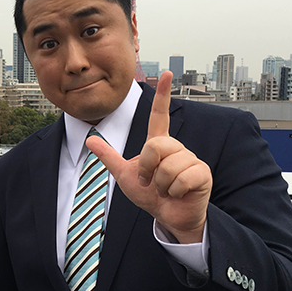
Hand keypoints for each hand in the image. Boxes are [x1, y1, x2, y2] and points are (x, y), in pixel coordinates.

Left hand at [86, 71, 211, 242]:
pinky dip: (174, 191)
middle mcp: (176, 147)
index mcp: (158, 144)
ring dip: (160, 184)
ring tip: (166, 189)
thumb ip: (109, 157)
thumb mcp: (124, 175)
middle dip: (147, 168)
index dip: (161, 95)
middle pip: (156, 145)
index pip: (159, 115)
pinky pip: (182, 179)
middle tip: (150, 181)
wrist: (168, 217)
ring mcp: (191, 159)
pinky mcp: (202, 173)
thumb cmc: (149, 195)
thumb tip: (89, 140)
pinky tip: (178, 194)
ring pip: (168, 165)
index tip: (165, 73)